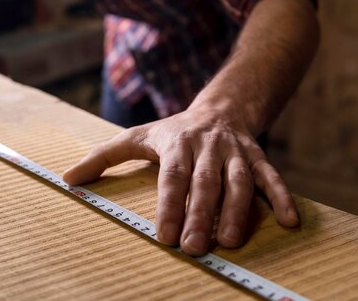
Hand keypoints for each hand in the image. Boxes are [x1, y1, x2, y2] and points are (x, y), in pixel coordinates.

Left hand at [63, 108, 298, 255]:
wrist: (219, 109)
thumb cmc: (171, 131)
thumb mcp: (135, 136)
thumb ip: (103, 157)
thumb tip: (66, 177)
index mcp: (176, 143)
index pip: (172, 176)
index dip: (169, 205)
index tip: (163, 236)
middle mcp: (207, 147)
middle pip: (205, 183)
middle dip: (200, 215)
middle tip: (194, 248)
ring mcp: (235, 152)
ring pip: (239, 182)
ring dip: (238, 211)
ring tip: (231, 242)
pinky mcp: (257, 156)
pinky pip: (272, 176)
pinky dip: (282, 196)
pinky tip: (290, 221)